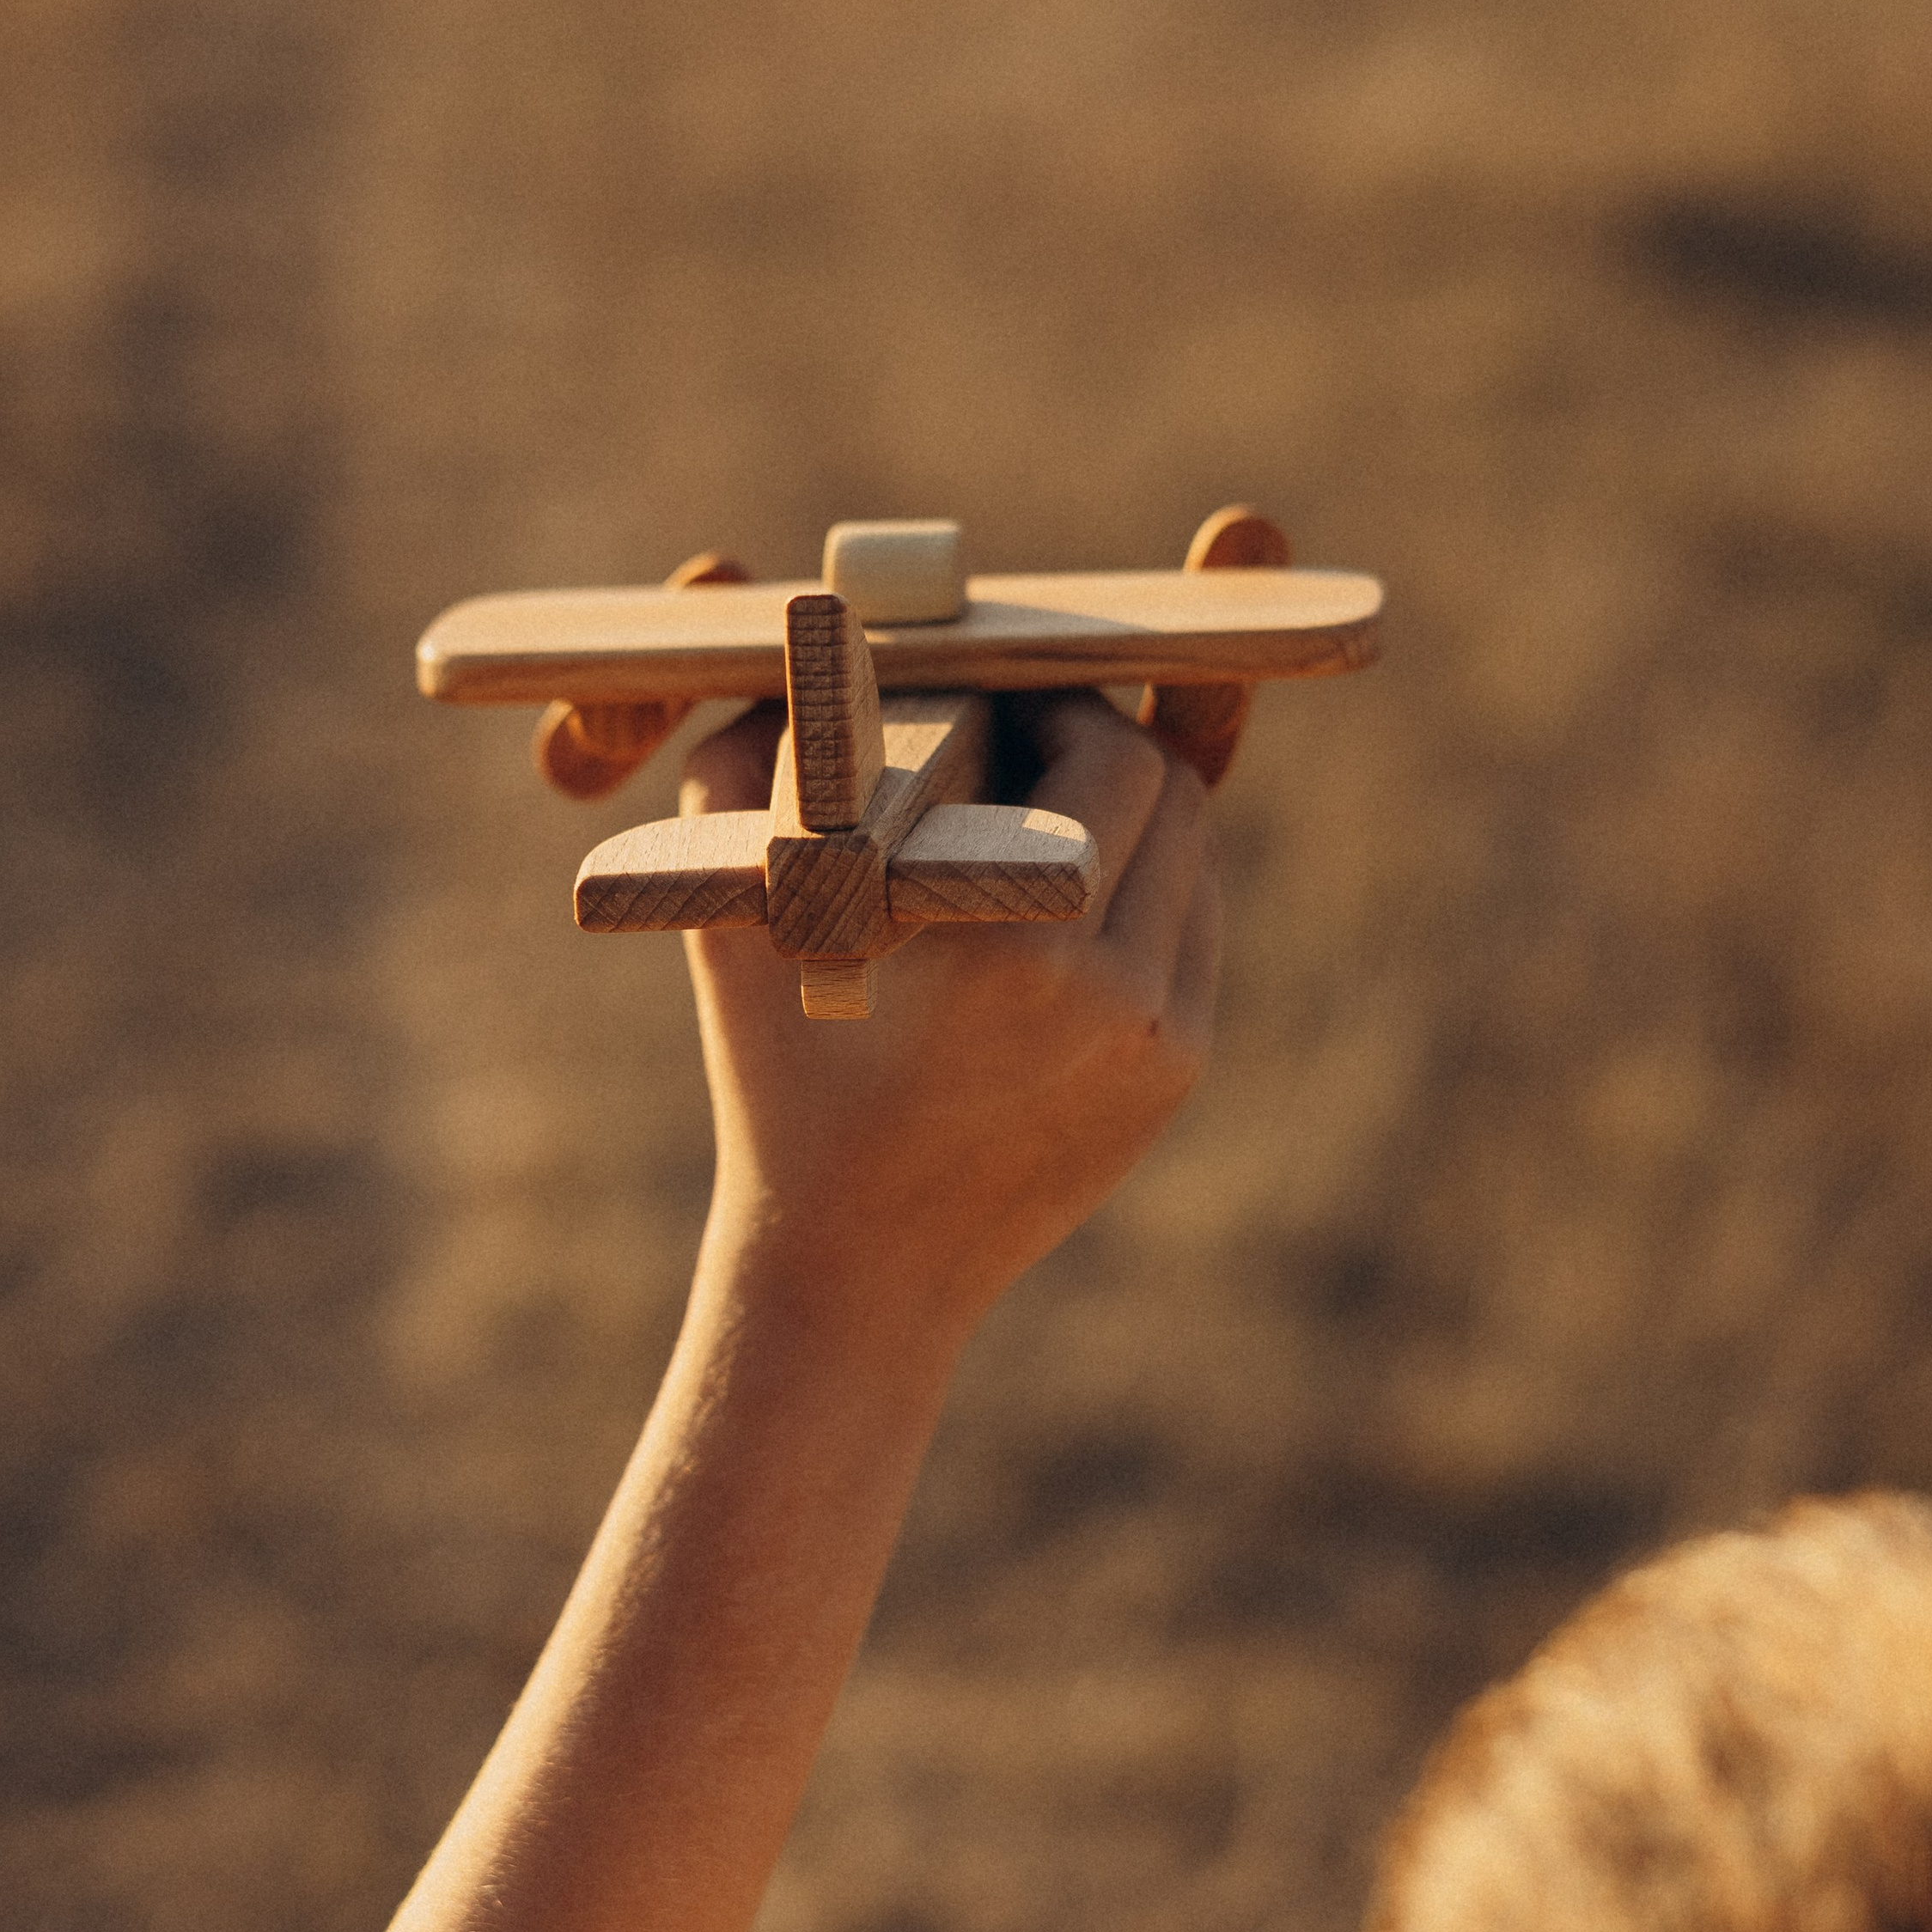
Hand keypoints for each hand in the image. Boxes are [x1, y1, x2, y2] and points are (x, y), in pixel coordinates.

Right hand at [681, 691, 1219, 1342]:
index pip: (1105, 754)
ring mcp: (1162, 1039)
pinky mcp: (1178, 1073)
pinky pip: (1193, 929)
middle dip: (1102, 742)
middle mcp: (1113, 993)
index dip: (1059, 700)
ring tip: (1042, 804)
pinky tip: (1066, 885)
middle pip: (1170, 791)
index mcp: (1014, 945)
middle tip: (1026, 731)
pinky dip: (1146, 884)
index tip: (999, 694)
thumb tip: (781, 658)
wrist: (856, 1273)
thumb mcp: (736, 924)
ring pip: (1194, 856)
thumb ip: (740, 770)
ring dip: (1133, 809)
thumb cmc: (782, 1086)